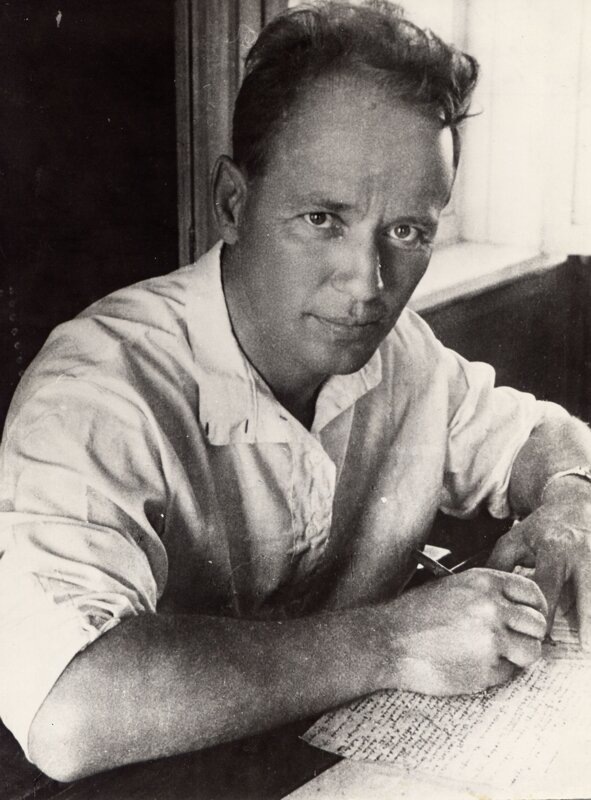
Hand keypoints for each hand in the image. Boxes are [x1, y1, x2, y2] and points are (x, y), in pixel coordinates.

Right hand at [382, 568, 546, 694]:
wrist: (388, 640)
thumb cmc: (415, 614)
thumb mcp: (452, 588)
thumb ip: (486, 593)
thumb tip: (517, 609)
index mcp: (484, 582)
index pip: (532, 592)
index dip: (534, 608)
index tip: (528, 618)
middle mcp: (492, 607)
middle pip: (538, 624)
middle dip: (528, 634)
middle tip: (513, 641)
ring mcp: (491, 639)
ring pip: (531, 652)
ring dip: (518, 656)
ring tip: (496, 656)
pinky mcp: (485, 669)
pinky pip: (509, 673)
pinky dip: (496, 673)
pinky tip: (472, 665)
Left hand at [487, 483, 590, 648]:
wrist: (574, 505)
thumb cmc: (541, 528)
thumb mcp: (515, 540)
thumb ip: (500, 566)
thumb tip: (486, 596)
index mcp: (553, 549)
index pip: (547, 587)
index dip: (543, 613)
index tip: (539, 635)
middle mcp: (580, 554)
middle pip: (587, 593)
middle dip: (587, 624)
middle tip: (584, 650)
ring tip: (589, 646)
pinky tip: (590, 630)